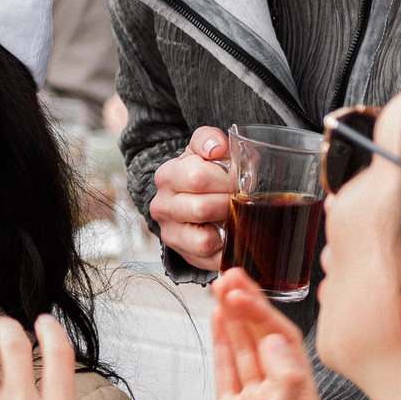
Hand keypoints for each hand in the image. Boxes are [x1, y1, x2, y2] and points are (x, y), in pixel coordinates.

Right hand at [149, 128, 233, 270]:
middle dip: (229, 204)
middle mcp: (162, 206)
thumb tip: (216, 148)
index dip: (225, 180)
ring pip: (204, 240)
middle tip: (238, 199)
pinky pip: (210, 260)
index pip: (197, 177)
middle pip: (202, 209)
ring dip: (227, 229)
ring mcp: (170, 233)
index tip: (236, 180)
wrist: (185, 197)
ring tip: (233, 216)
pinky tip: (228, 235)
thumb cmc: (201, 172)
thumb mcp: (202, 150)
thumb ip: (209, 139)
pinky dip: (225, 250)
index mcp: (167, 176)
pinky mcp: (182, 254)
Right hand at [196, 270, 318, 399]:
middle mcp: (281, 394)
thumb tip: (275, 339)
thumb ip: (284, 382)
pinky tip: (217, 320)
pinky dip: (222, 342)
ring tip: (219, 289)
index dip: (264, 312)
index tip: (243, 291)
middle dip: (247, 306)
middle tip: (228, 278)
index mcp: (302, 397)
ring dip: (233, 318)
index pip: (284, 341)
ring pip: (244, 348)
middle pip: (264, 338)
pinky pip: (227, 367)